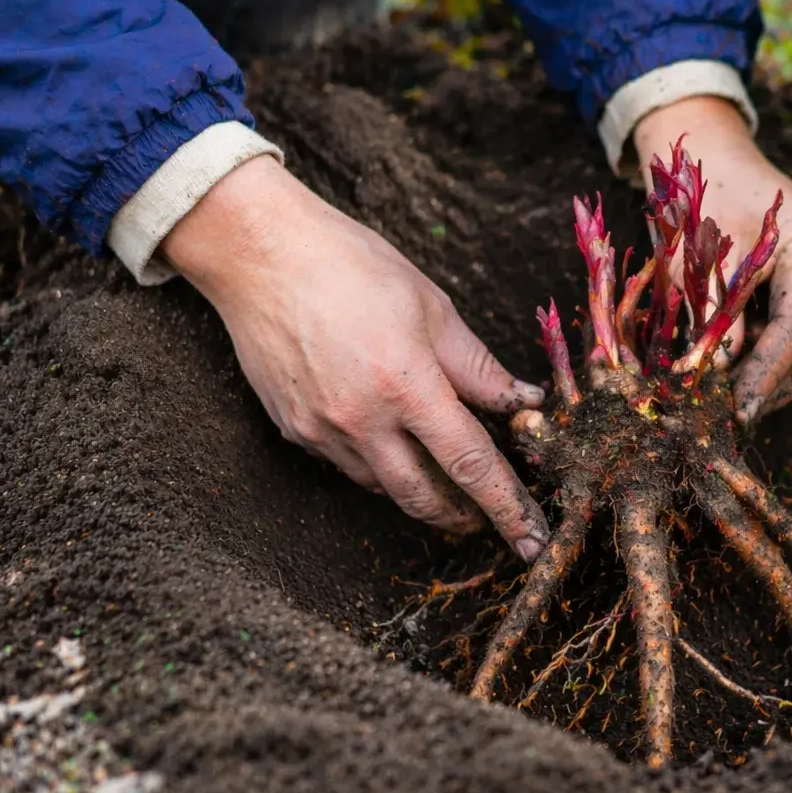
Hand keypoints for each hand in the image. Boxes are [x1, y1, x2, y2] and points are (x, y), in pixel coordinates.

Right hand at [161, 156, 551, 559]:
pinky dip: (377, 464)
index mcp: (406, 386)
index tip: (532, 539)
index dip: (506, 505)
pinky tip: (390, 444)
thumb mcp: (432, 307)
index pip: (470, 463)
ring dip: (419, 490)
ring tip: (445, 480)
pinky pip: (346, 465)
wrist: (259, 253)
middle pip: (423, 495)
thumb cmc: (351, 266)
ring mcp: (321, 430)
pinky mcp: (292, 429)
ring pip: (383, 485)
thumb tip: (523, 402)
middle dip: (461, 515)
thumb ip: (478, 367)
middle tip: (485, 517)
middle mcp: (361, 420)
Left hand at [633, 97, 791, 424]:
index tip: (735, 413)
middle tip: (725, 411)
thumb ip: (713, 320)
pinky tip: (735, 355)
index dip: (765, 378)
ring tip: (723, 384)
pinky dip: (772, 350)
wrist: (715, 155)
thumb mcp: (697, 260)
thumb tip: (715, 380)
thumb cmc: (700, 196)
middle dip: (771, 384)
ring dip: (771, 371)